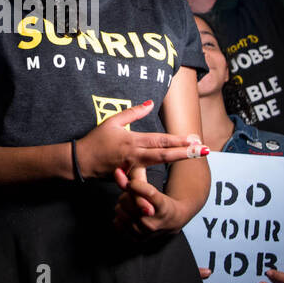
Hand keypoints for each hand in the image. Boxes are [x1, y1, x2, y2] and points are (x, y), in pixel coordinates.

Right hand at [75, 99, 207, 179]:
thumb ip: (132, 113)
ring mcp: (132, 167)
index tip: (194, 139)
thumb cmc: (95, 140)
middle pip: (164, 154)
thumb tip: (150, 104)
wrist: (80, 162)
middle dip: (185, 153)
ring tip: (193, 159)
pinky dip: (161, 177)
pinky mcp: (128, 177)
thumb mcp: (112, 121)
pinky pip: (145, 178)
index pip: (159, 140)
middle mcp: (135, 155)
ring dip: (176, 162)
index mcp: (132, 141)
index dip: (178, 140)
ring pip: (157, 166)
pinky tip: (174, 174)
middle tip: (203, 151)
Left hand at [112, 165, 183, 235]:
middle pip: (127, 200)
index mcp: (162, 205)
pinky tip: (129, 215)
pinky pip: (117, 222)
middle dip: (127, 194)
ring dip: (122, 205)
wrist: (171, 221)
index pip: (149, 193)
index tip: (131, 182)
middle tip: (133, 195)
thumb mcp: (153, 188)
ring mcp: (144, 232)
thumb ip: (133, 179)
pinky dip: (120, 216)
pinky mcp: (136, 238)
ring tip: (132, 205)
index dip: (136, 185)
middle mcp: (153, 221)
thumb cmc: (161, 202)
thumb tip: (117, 171)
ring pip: (119, 210)